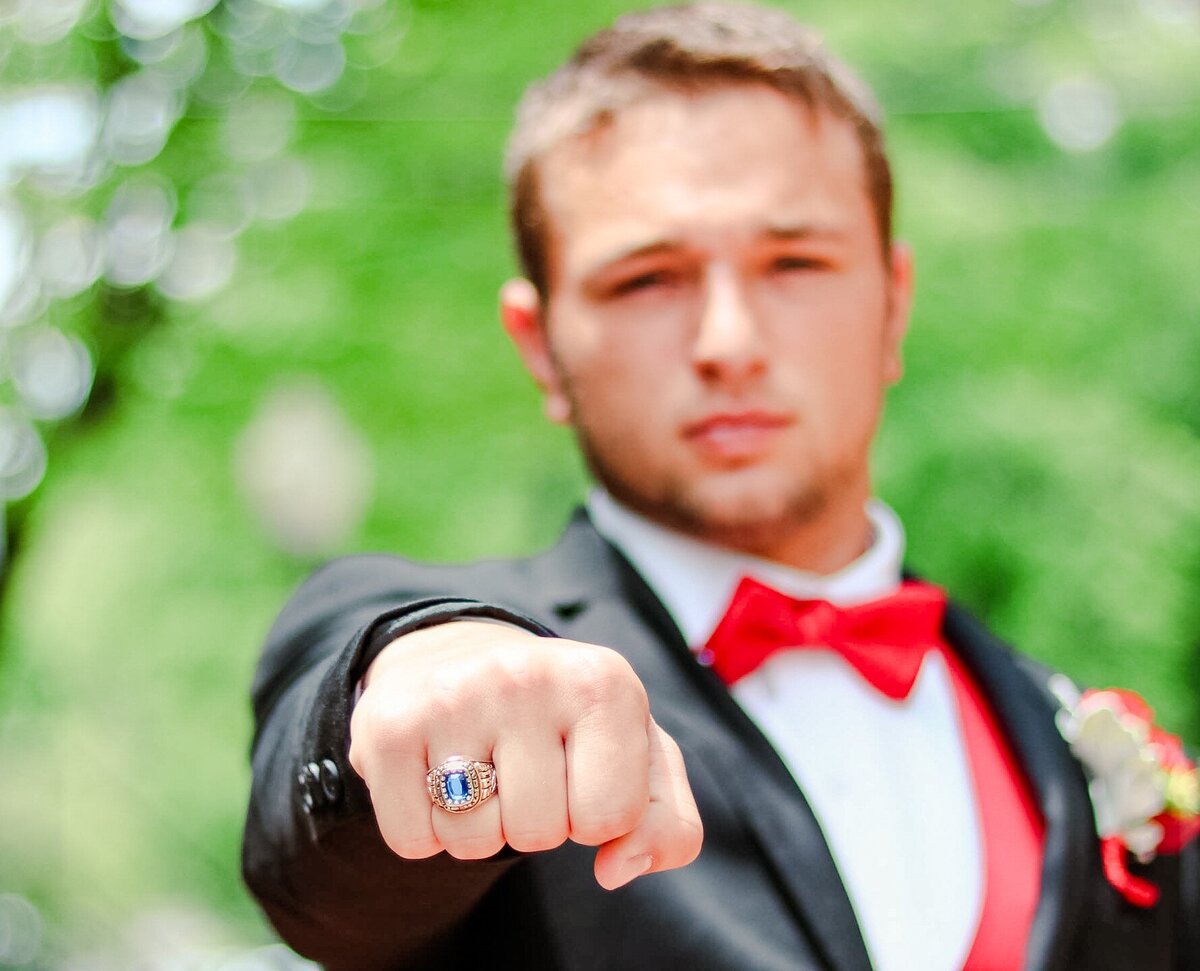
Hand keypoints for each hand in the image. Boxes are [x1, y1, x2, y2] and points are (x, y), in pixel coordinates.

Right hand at [348, 621, 702, 889]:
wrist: (457, 655)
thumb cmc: (565, 718)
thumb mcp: (636, 754)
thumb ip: (665, 822)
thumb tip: (618, 868)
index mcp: (603, 680)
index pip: (610, 818)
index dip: (593, 814)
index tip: (577, 771)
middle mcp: (528, 676)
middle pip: (539, 834)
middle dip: (533, 820)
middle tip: (520, 768)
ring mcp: (453, 696)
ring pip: (473, 842)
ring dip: (477, 826)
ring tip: (479, 768)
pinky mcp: (388, 726)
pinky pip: (412, 840)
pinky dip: (423, 828)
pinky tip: (433, 773)